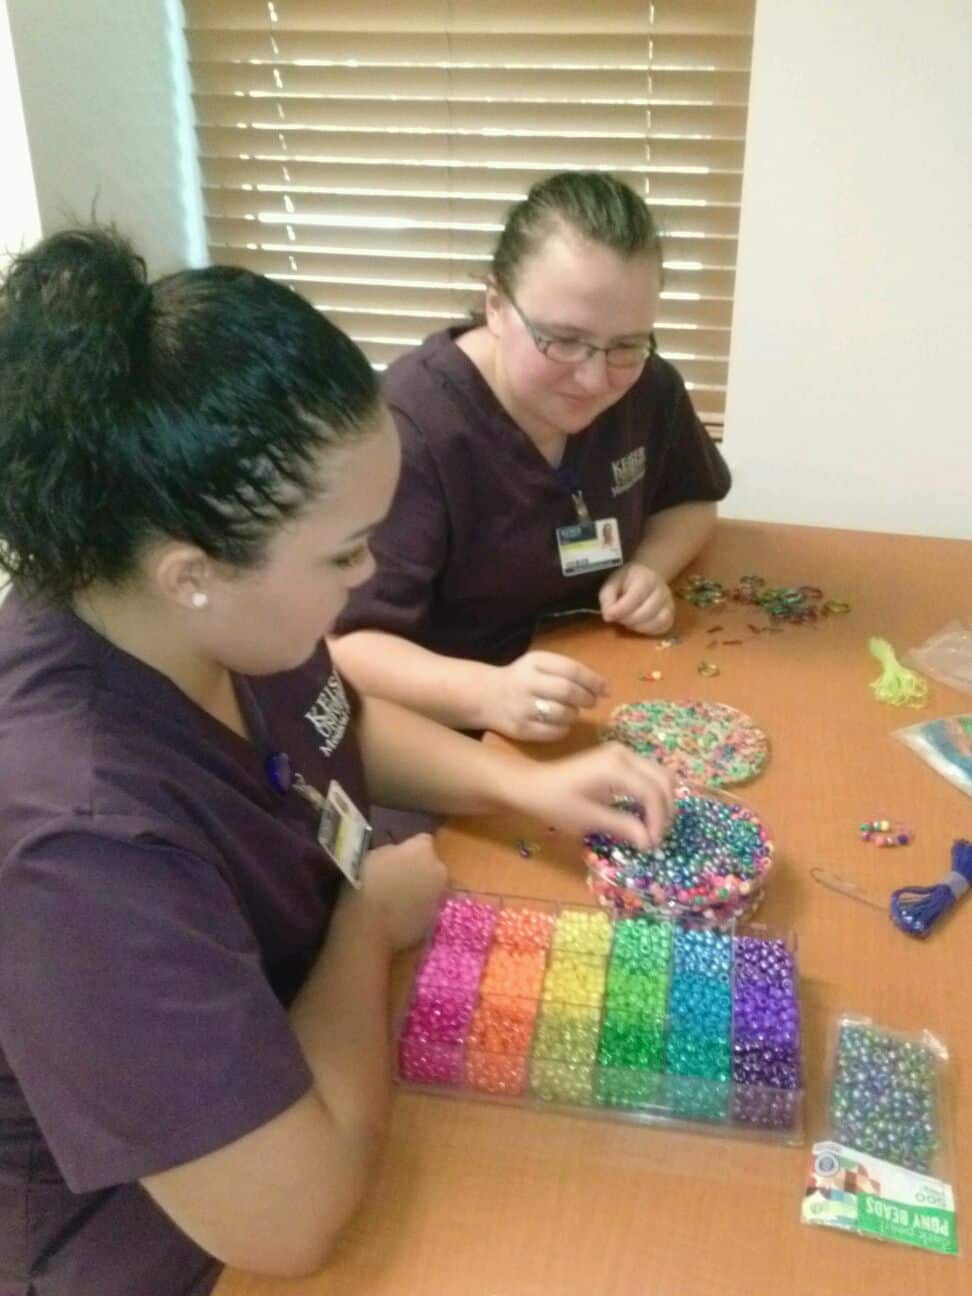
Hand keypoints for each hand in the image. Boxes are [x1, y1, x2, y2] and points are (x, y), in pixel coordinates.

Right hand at [351, 834, 446, 951]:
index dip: (409, 849)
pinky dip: (419, 909)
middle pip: (432, 865)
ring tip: (398, 899)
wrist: (368, 929)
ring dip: (421, 889)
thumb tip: (398, 854)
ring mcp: (440, 896)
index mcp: (422, 849)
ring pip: (432, 887)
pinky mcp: (436, 920)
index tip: (396, 858)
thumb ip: (392, 852)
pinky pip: (428, 907)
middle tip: (398, 878)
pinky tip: (400, 916)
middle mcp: (438, 869)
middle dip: (419, 868)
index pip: (422, 841)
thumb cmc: (364, 886)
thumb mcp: (371, 856)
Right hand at [482, 650, 607, 742]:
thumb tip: (605, 688)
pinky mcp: (521, 729)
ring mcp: (522, 708)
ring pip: (563, 714)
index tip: (606, 690)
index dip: (594, 681)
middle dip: (587, 698)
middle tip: (591, 702)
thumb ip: (568, 671)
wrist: (486, 696)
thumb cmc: (522, 679)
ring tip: (572, 711)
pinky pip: (554, 732)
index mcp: (534, 662)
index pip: (571, 670)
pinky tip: (560, 722)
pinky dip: (565, 728)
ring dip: (575, 714)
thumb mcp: (540, 665)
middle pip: (568, 692)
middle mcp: (526, 683)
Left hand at [514, 743, 675, 850]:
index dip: (658, 821)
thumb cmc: (556, 803)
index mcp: (617, 767)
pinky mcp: (619, 757)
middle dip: (665, 810)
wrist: (532, 785)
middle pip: (663, 780)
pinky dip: (652, 793)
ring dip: (662, 801)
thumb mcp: (590, 820)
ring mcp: (623, 752)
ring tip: (652, 827)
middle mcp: (625, 754)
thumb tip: (650, 842)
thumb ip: (624, 827)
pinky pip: (648, 773)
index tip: (651, 844)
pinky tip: (643, 813)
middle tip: (655, 837)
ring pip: (660, 775)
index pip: (652, 794)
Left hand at [599, 562, 674, 634]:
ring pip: (656, 622)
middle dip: (627, 619)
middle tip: (618, 617)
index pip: (635, 597)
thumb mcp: (612, 584)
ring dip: (637, 626)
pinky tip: (638, 625)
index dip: (620, 610)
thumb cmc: (626, 582)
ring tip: (628, 621)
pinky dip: (648, 631)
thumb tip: (608, 616)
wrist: (646, 577)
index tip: (608, 615)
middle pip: (646, 612)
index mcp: (646, 578)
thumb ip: (607, 598)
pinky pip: (663, 628)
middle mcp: (662, 590)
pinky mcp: (671, 615)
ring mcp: (669, 603)